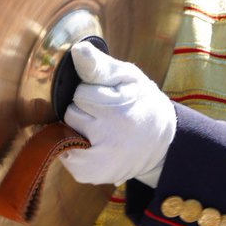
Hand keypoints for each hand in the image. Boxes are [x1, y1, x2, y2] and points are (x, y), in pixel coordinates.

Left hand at [59, 41, 175, 187]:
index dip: (91, 91)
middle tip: (105, 113)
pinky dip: (74, 149)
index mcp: (117, 109)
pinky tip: (93, 144)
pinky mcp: (91, 175)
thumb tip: (77, 50)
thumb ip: (100, 66)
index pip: (80, 93)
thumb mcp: (128, 78)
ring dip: (76, 129)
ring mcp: (99, 160)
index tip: (107, 96)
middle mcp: (108, 138)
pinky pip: (66, 156)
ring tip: (99, 129)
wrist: (161, 143)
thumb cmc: (141, 102)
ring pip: (64, 134)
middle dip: (83, 110)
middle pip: (71, 113)